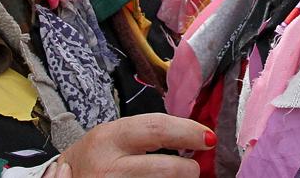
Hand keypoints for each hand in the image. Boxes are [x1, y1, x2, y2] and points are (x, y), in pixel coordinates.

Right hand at [52, 113, 211, 175]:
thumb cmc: (92, 159)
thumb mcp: (111, 138)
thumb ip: (145, 136)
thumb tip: (192, 137)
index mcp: (110, 138)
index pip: (157, 128)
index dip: (188, 132)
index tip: (207, 137)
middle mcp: (109, 166)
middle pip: (164, 168)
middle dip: (188, 170)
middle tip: (196, 169)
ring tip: (179, 176)